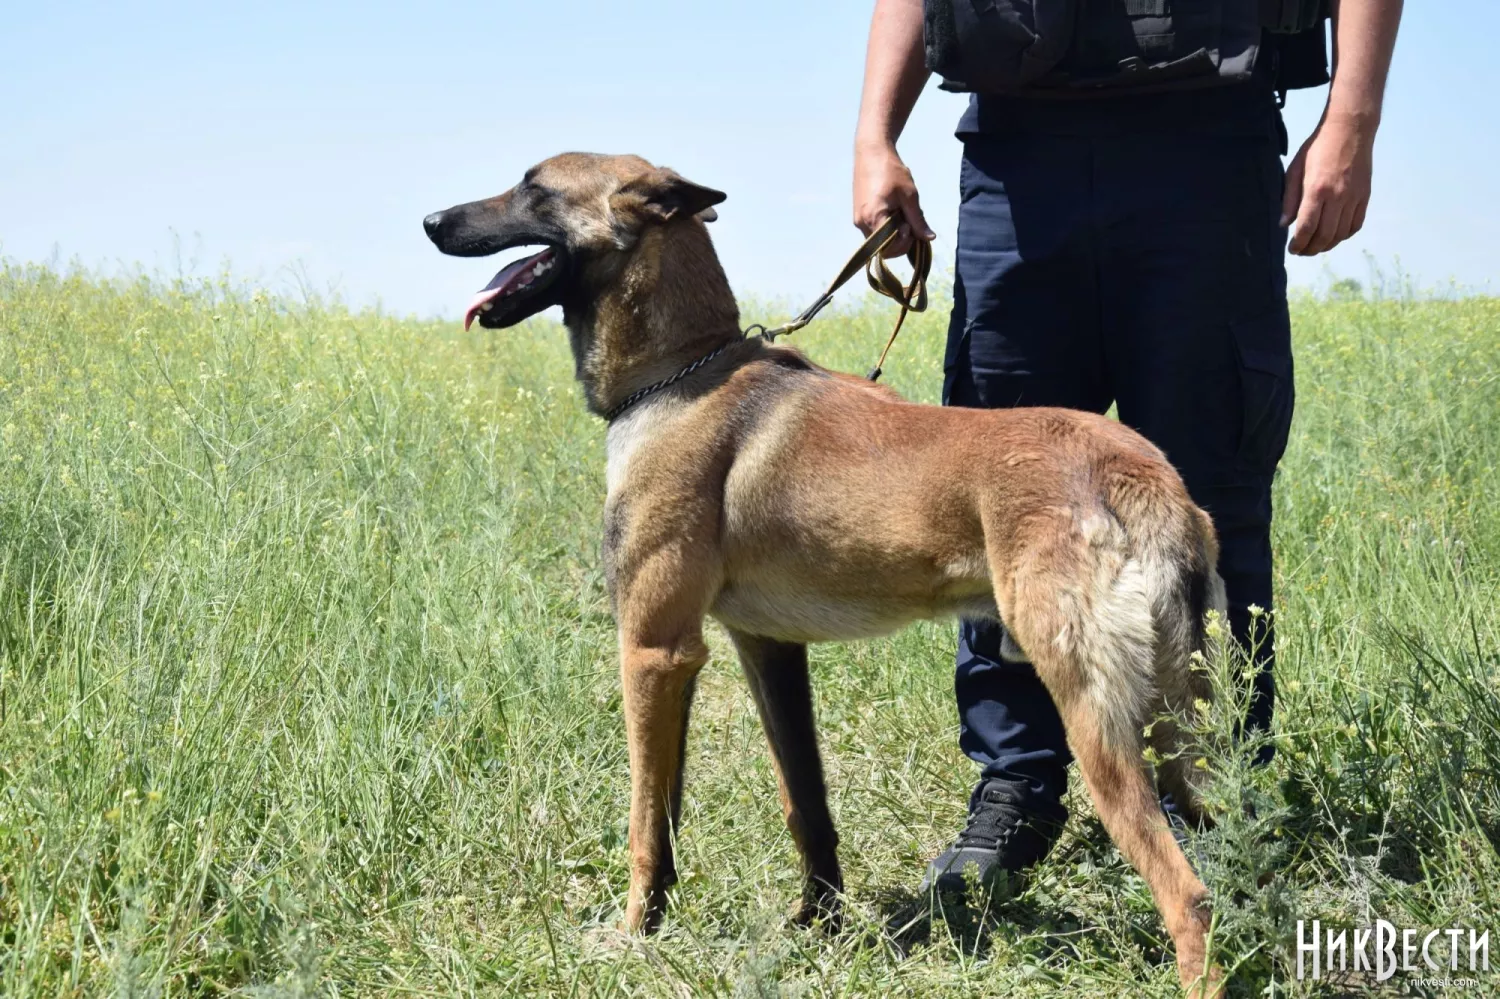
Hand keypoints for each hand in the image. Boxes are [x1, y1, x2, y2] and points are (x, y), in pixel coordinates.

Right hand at [853, 141, 933, 256]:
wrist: (872, 152)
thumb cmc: (891, 171)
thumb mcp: (910, 196)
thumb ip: (918, 220)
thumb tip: (929, 238)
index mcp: (874, 218)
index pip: (889, 248)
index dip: (904, 243)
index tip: (911, 225)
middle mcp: (861, 223)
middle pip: (883, 248)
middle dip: (900, 240)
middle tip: (909, 221)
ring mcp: (858, 220)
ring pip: (879, 240)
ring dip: (893, 233)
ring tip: (901, 212)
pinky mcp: (858, 215)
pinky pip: (874, 230)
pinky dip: (886, 227)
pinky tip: (893, 210)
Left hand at [1282, 113, 1375, 255]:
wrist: (1350, 130)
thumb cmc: (1317, 148)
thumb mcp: (1295, 170)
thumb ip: (1289, 199)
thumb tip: (1284, 224)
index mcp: (1317, 190)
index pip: (1306, 227)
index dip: (1298, 244)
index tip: (1292, 249)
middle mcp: (1338, 197)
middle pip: (1324, 235)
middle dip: (1311, 249)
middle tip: (1302, 252)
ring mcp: (1354, 197)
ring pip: (1341, 234)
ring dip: (1327, 245)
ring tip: (1315, 247)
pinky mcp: (1365, 196)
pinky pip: (1356, 224)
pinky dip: (1344, 236)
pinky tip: (1334, 236)